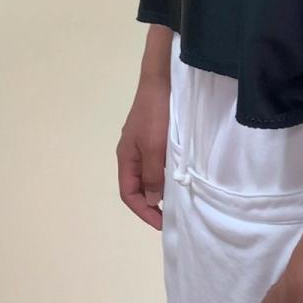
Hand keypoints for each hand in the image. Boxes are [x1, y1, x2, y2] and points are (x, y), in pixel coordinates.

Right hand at [116, 73, 170, 229]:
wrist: (160, 80)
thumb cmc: (155, 115)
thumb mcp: (154, 148)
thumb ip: (152, 175)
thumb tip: (151, 201)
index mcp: (125, 158)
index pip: (128, 194)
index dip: (142, 211)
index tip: (160, 222)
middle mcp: (131, 153)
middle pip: (136, 186)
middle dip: (150, 203)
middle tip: (170, 215)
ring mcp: (141, 143)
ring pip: (148, 173)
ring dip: (159, 188)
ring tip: (176, 199)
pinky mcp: (152, 134)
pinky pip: (156, 161)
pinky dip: (164, 172)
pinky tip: (177, 174)